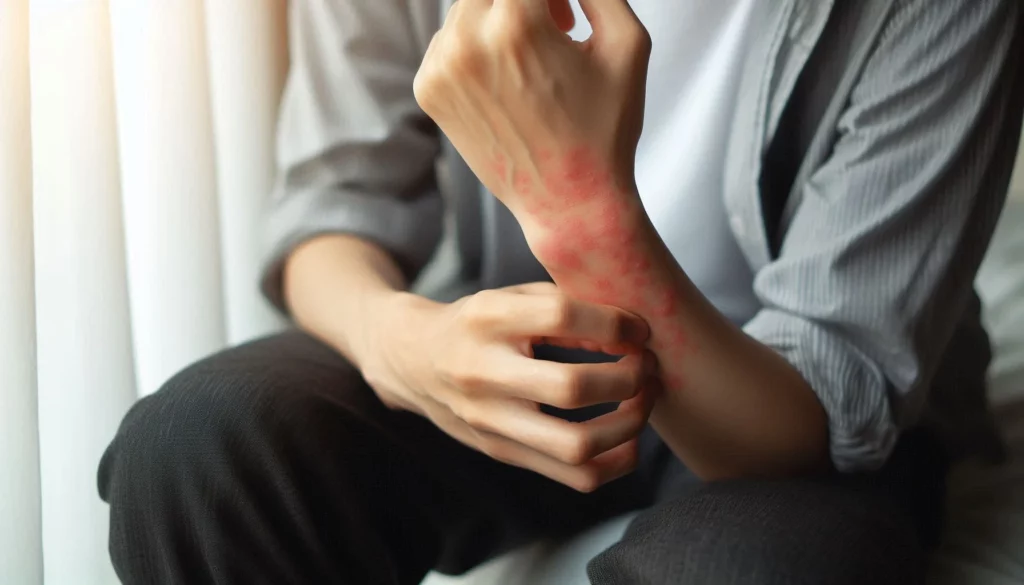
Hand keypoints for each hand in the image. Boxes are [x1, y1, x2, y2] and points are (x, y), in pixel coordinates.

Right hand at [361, 283, 658, 491]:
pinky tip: (628, 435)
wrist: (412, 360)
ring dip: (630, 424)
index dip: (614, 323)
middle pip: (571, 388)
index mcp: (486, 319)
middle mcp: (482, 372)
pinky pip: (574, 476)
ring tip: (644, 399)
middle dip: (628, 378)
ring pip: (577, 446)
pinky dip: (616, 460)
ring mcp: (490, 421)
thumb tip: (632, 334)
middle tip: (646, 366)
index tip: (639, 330)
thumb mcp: (510, 296)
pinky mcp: (501, 452)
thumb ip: (566, 305)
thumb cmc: (476, 323)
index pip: (560, 316)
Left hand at [414, 0, 651, 234]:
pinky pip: (448, 41)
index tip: (567, 13)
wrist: (569, 202)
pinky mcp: (428, 91)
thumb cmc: (606, 128)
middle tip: (560, 24)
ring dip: (501, 17)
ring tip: (536, 57)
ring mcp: (440, 69)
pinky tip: (510, 80)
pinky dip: (476, 46)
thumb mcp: (626, 43)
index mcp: (516, 24)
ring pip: (468, 8)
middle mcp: (467, 42)